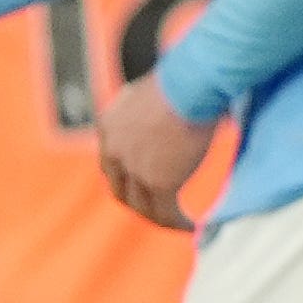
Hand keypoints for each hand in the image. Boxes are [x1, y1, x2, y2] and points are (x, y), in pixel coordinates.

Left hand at [94, 73, 209, 232]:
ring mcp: (133, 167)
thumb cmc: (185, 77)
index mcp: (109, 125)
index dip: (128, 175)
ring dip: (159, 217)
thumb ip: (153, 109)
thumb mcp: (155, 91)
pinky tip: (192, 226)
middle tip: (160, 209)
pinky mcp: (158, 181)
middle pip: (119, 186)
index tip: (148, 182)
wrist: (193, 81)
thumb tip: (173, 114)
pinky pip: (164, 212)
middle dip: (138, 200)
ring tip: (179, 223)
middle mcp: (113, 148)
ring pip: (141, 205)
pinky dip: (177, 223)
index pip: (111, 160)